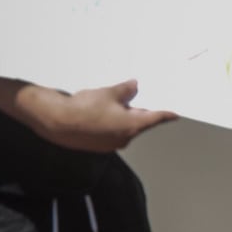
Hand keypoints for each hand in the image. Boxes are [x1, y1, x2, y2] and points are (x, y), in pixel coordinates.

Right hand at [24, 79, 177, 152]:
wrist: (56, 122)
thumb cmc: (82, 109)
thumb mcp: (109, 93)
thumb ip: (125, 90)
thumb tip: (134, 87)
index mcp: (131, 126)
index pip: (155, 119)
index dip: (166, 114)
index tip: (175, 114)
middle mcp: (124, 138)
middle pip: (139, 123)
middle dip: (139, 110)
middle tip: (140, 97)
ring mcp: (111, 144)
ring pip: (124, 127)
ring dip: (123, 115)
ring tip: (114, 100)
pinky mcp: (99, 145)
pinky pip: (111, 131)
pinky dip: (112, 122)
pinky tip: (102, 111)